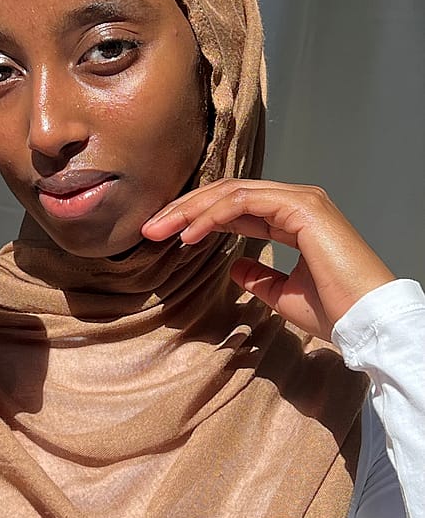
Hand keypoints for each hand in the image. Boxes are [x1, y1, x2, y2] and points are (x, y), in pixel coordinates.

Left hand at [141, 178, 394, 339]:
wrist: (368, 324)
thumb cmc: (334, 312)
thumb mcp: (283, 294)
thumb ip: (259, 276)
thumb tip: (234, 268)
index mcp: (291, 216)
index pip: (233, 206)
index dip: (196, 217)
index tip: (165, 234)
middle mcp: (295, 200)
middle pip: (226, 193)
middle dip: (184, 208)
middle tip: (150, 228)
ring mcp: (300, 199)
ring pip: (230, 193)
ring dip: (190, 210)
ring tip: (160, 230)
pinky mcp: (302, 206)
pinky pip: (244, 203)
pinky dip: (211, 216)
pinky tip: (189, 235)